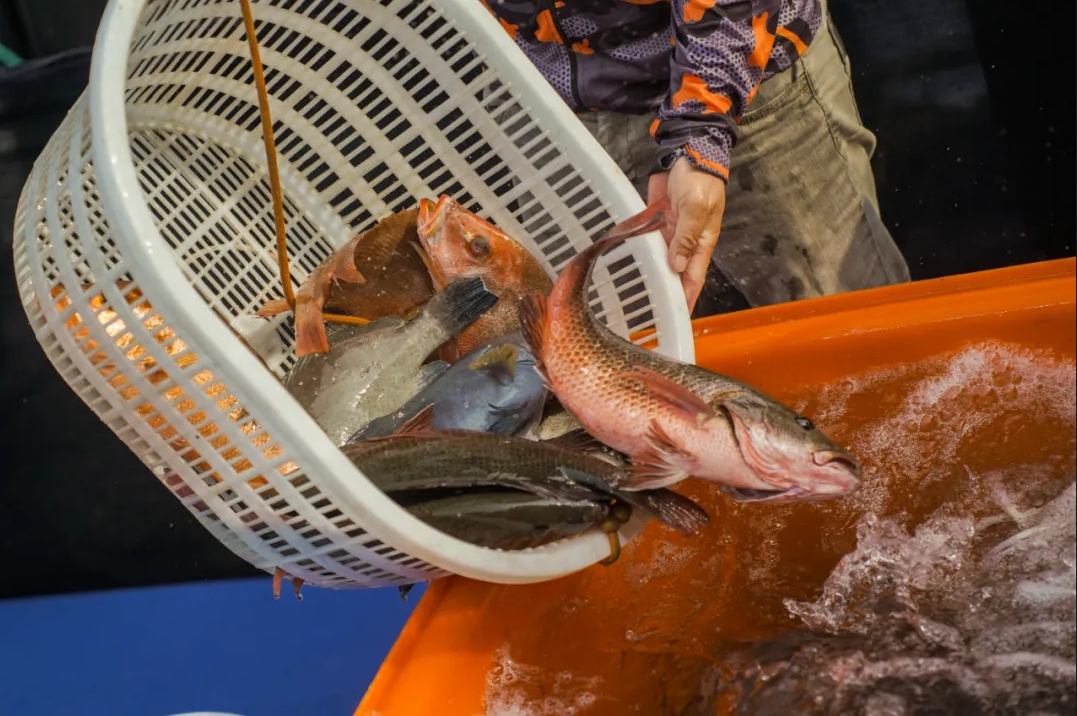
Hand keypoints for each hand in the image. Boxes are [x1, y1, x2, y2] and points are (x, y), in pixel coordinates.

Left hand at [647, 158, 726, 312]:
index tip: (679, 318)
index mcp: (702, 242)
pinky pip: (646, 241)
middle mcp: (685, 242)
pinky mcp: (655, 221)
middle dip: (665, 291)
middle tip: (650, 313)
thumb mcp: (696, 208)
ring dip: (649, 274)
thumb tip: (676, 266)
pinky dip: (638, 252)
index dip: (687, 298)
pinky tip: (627, 266)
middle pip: (674, 273)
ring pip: (658, 260)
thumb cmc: (700, 179)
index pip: (693, 278)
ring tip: (635, 296)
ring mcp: (669, 232)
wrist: (687, 151)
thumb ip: (686, 237)